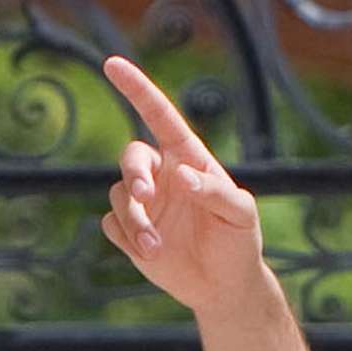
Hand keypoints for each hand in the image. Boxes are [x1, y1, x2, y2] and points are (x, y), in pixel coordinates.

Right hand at [101, 56, 270, 314]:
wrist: (225, 286)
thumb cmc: (239, 241)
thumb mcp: (240, 214)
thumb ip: (214, 191)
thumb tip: (180, 176)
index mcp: (187, 158)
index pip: (160, 115)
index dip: (137, 89)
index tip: (113, 64)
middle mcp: (162, 175)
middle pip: (131, 157)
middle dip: (134, 174)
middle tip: (146, 196)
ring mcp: (144, 204)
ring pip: (118, 195)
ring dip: (134, 219)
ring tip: (155, 245)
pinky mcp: (129, 232)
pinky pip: (111, 224)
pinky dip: (127, 237)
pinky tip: (151, 253)